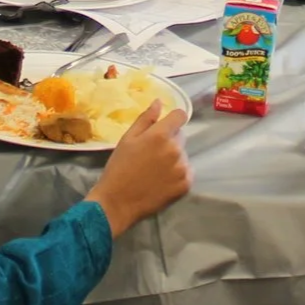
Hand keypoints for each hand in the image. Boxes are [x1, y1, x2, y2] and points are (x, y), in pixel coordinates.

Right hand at [86, 101, 191, 237]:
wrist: (118, 202)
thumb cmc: (119, 167)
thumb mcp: (127, 139)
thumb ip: (145, 119)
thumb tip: (158, 102)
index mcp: (161, 135)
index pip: (180, 116)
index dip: (173, 119)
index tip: (165, 126)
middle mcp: (176, 149)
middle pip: (181, 136)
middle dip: (170, 140)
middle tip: (152, 153)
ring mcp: (182, 168)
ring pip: (183, 155)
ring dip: (173, 158)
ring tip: (155, 170)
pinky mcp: (185, 185)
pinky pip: (186, 172)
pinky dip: (177, 174)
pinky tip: (161, 180)